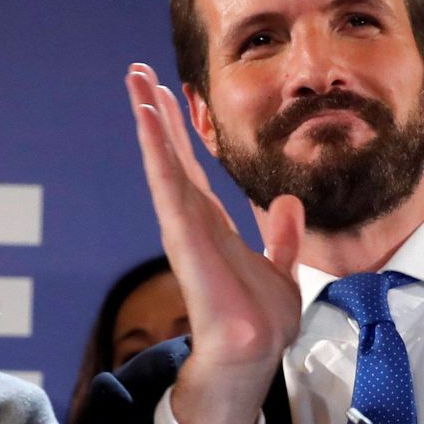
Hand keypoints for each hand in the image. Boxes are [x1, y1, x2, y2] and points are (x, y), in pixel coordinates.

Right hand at [127, 63, 302, 423]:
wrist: (253, 352)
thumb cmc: (261, 320)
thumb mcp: (281, 269)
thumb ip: (281, 237)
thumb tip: (287, 203)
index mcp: (213, 224)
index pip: (191, 168)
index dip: (177, 131)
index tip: (166, 96)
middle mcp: (193, 220)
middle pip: (170, 155)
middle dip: (154, 113)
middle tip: (136, 71)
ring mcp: (184, 225)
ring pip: (163, 161)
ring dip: (149, 119)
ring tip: (136, 81)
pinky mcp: (182, 233)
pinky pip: (166, 183)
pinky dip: (155, 148)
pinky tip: (145, 117)